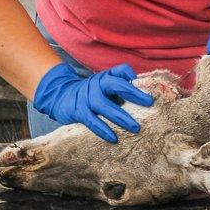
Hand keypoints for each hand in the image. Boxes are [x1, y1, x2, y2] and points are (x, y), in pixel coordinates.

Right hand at [33, 63, 153, 142]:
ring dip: (121, 117)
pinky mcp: (78, 111)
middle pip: (116, 85)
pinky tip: (114, 138)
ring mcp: (87, 97)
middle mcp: (97, 84)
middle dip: (133, 94)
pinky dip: (103, 129)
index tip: (146, 87)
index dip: (133, 77)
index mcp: (106, 77)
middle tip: (149, 103)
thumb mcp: (105, 87)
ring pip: (105, 106)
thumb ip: (121, 90)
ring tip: (136, 128)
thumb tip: (145, 101)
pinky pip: (92, 121)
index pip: (121, 70)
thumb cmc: (92, 94)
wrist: (61, 96)